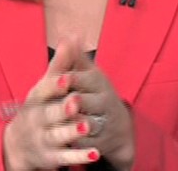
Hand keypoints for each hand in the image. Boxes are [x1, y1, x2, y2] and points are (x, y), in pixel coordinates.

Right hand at [2, 39, 100, 169]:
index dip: (56, 85)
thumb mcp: (45, 86)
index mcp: (36, 99)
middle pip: (48, 113)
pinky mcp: (52, 157)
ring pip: (57, 136)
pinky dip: (80, 156)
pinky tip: (95, 153)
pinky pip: (67, 157)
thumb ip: (60, 64)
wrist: (19, 144)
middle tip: (76, 102)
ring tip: (85, 126)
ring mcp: (43, 138)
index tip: (68, 79)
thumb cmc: (39, 108)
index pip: (44, 91)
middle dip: (62, 108)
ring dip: (70, 131)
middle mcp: (37, 118)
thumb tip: (71, 35)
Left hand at [63, 52, 135, 169]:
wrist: (116, 125)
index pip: (88, 80)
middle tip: (69, 101)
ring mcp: (105, 123)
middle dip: (79, 102)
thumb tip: (69, 34)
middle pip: (90, 102)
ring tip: (68, 123)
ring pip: (91, 123)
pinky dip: (79, 143)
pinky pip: (89, 143)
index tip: (61, 78)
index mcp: (99, 83)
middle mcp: (105, 102)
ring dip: (79, 124)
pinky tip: (66, 142)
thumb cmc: (93, 92)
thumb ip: (74, 58)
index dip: (74, 79)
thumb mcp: (87, 74)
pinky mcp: (101, 142)